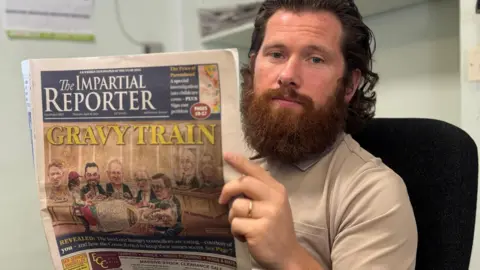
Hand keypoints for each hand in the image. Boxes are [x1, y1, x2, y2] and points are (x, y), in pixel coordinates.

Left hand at [219, 153, 298, 268]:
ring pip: (236, 206)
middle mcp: (275, 199)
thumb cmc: (276, 229)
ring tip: (244, 227)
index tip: (226, 155)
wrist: (288, 255)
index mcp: (277, 190)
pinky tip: (246, 237)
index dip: (240, 162)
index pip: (257, 171)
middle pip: (244, 183)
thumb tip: (235, 182)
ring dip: (234, 218)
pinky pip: (235, 224)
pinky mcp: (259, 230)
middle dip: (228, 190)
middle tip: (222, 200)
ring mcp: (268, 214)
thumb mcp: (274, 206)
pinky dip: (236, 232)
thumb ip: (260, 192)